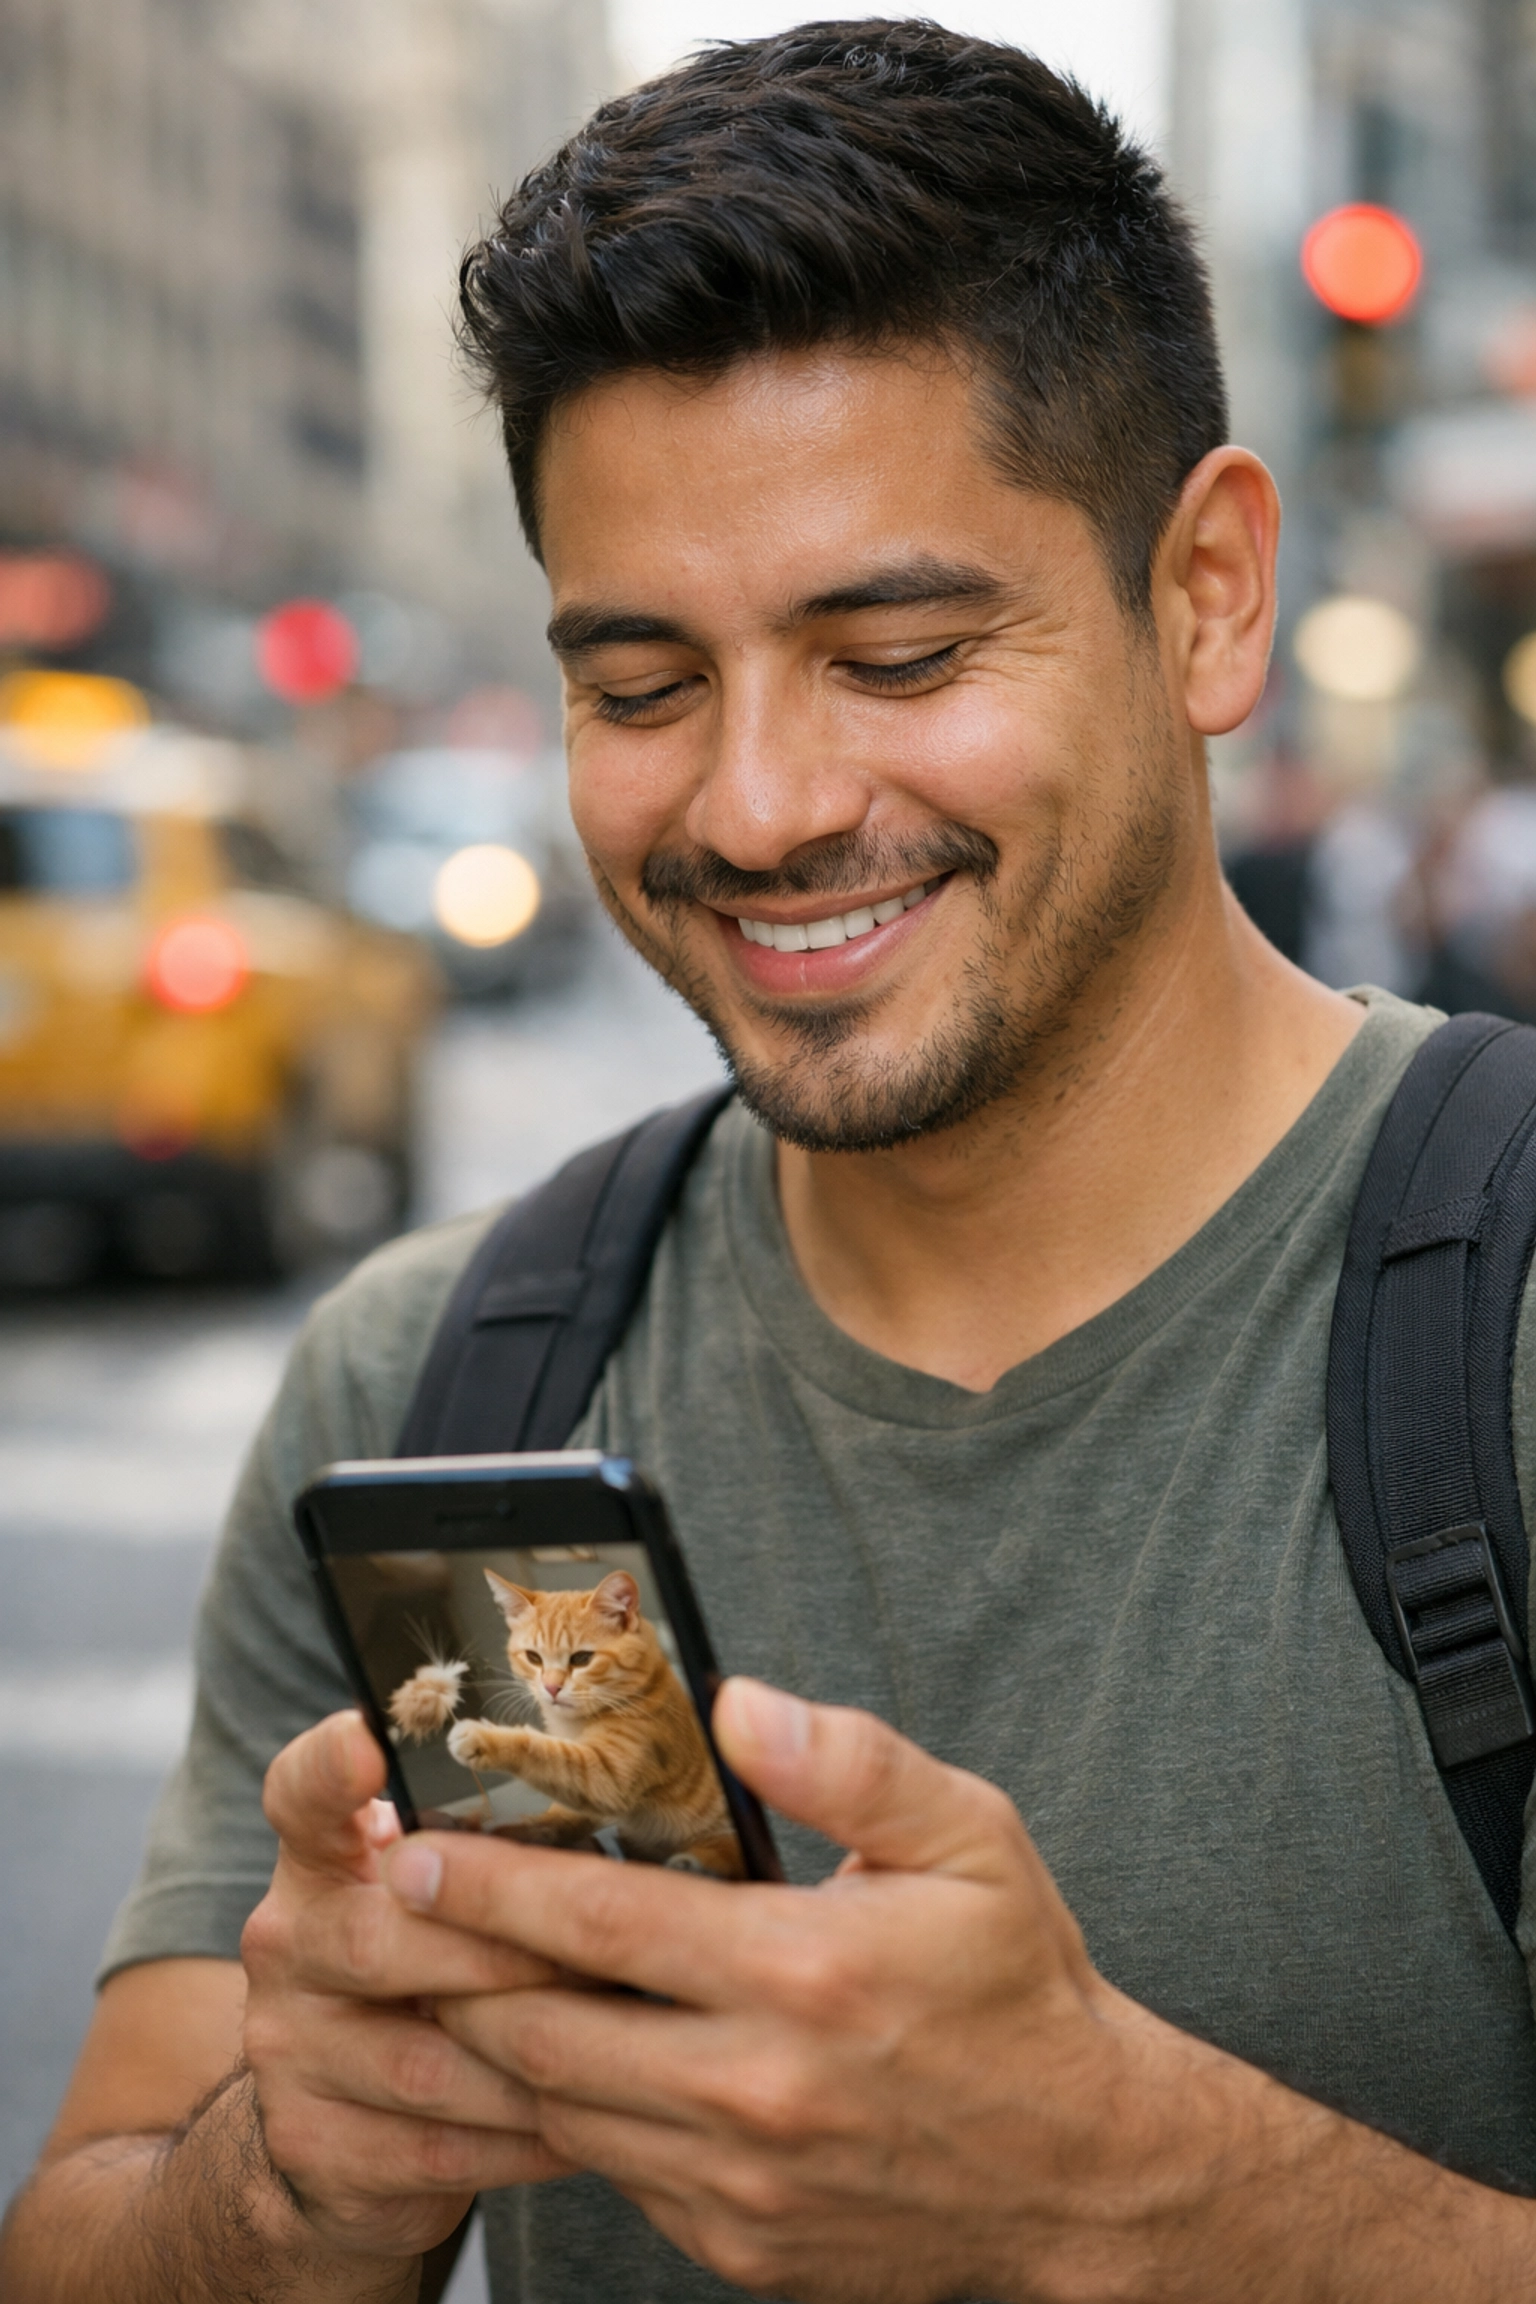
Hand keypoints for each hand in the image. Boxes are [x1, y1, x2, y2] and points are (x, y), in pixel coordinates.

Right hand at [241, 1710, 577, 2266]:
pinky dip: (526, 2140)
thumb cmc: (433, 1970)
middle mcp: (289, 1943)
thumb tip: (647, 1785)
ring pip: (422, 2062)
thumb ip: (492, 1847)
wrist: (339, 2121)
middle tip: (597, 1964)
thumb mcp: (441, 1893)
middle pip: (375, 1940)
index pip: (302, 1792)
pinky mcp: (312, 2144)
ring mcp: (289, 2049)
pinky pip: (438, 2152)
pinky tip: (589, 2121)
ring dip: (533, 2062)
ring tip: (625, 2049)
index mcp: (322, 1859)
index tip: (367, 1739)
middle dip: (497, 1957)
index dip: (329, 1766)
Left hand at [378, 1682, 1338, 2303]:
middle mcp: (754, 2091)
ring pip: (562, 2113)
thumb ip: (851, 1761)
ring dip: (497, 2046)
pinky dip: (573, 2114)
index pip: (596, 1927)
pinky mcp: (737, 2243)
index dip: (488, 1888)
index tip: (414, 1852)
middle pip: (543, 2034)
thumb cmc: (1021, 1989)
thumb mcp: (969, 1839)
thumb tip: (737, 1702)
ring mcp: (739, 2184)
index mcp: (799, 1975)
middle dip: (454, 1971)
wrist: (1083, 2174)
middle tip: (399, 1916)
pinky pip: (615, 2173)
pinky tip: (566, 2057)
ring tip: (456, 1979)